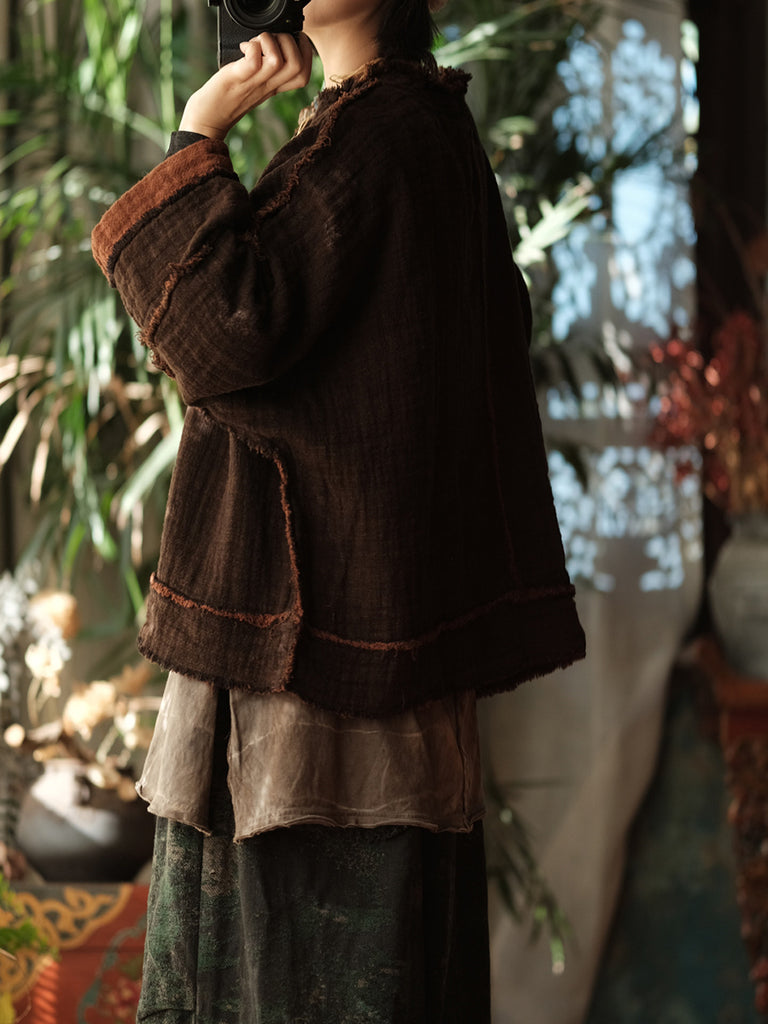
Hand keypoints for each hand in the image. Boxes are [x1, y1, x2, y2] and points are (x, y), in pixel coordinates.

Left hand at [179, 32, 313, 139]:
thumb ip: (265, 68)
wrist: (208, 118)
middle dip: (289, 42)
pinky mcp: (238, 78)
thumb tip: (272, 44)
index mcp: (274, 86)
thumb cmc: (227, 96)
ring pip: (279, 61)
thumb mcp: (253, 83)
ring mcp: (254, 82)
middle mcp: (268, 85)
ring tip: (256, 42)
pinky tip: (243, 47)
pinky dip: (251, 47)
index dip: (305, 53)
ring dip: (269, 42)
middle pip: (298, 66)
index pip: (304, 74)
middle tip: (270, 40)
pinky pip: (254, 61)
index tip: (289, 42)